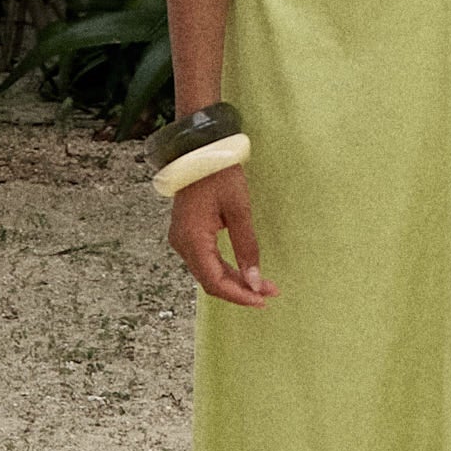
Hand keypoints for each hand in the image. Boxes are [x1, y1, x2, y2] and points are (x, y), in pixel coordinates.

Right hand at [171, 165, 270, 304]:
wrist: (199, 150)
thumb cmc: (219, 174)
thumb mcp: (239, 210)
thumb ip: (247, 247)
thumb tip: (254, 280)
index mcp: (193, 239)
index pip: (215, 281)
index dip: (239, 295)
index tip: (262, 299)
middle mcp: (182, 244)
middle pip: (211, 280)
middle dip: (240, 290)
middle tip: (269, 293)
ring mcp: (182, 239)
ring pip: (208, 272)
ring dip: (234, 281)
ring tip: (261, 285)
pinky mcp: (187, 234)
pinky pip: (205, 260)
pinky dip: (224, 269)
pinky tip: (242, 272)